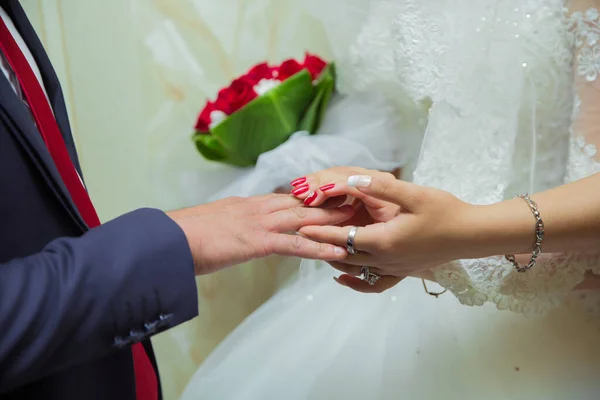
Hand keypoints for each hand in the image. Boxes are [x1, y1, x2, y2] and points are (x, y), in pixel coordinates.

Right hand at [168, 194, 353, 274]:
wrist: (168, 239)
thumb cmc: (184, 235)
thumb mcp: (215, 222)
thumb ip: (232, 221)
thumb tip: (240, 226)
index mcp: (248, 204)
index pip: (287, 197)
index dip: (312, 196)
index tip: (331, 194)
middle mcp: (258, 208)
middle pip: (301, 202)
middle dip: (329, 201)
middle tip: (355, 200)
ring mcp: (259, 223)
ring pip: (304, 219)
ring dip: (331, 220)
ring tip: (356, 221)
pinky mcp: (257, 241)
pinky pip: (294, 245)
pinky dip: (317, 248)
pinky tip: (336, 252)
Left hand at [299, 171, 473, 280]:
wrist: (472, 235)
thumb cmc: (445, 211)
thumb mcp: (414, 194)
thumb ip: (381, 187)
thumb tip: (353, 180)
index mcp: (384, 240)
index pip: (342, 237)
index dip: (320, 232)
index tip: (300, 227)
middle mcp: (385, 258)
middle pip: (343, 255)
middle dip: (320, 245)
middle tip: (301, 236)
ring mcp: (394, 268)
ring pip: (354, 269)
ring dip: (333, 260)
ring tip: (316, 249)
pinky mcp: (403, 272)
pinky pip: (373, 283)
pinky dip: (355, 282)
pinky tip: (344, 278)